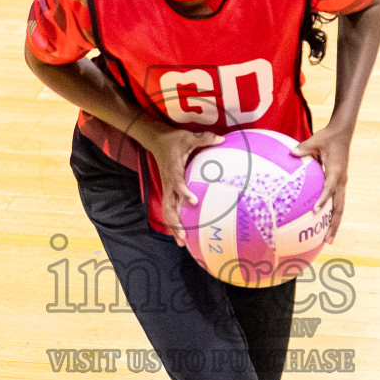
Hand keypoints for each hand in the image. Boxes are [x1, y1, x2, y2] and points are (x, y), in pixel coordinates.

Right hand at [133, 118, 223, 246]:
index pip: (177, 184)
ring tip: (182, 243)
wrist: (156, 141)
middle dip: (175, 222)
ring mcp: (167, 188)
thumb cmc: (174, 139)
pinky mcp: (168, 190)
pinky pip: (169, 208)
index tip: (193, 202)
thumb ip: (205, 138)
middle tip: (184, 236)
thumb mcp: (189, 136)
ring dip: (173, 227)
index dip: (184, 193)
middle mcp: (168, 182)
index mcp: (173, 170)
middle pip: (169, 206)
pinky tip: (181, 234)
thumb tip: (222, 139)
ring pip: (167, 210)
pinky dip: (173, 222)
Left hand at [291, 121, 351, 242]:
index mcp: (335, 171)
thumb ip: (303, 148)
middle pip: (339, 207)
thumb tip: (290, 152)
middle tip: (327, 240)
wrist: (343, 132)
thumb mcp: (315, 140)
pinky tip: (325, 224)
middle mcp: (341, 180)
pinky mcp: (340, 183)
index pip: (329, 188)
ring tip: (328, 239)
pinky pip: (337, 202)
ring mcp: (342, 183)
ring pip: (340, 208)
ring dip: (335, 224)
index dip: (323, 199)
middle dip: (333, 224)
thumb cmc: (328, 136)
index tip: (315, 211)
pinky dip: (333, 214)